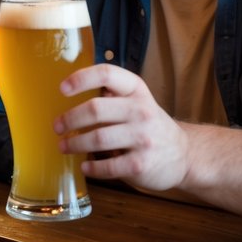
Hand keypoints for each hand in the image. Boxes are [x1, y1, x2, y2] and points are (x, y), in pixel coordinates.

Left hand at [53, 64, 188, 192]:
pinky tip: (85, 167)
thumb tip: (70, 96)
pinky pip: (108, 166)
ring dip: (75, 143)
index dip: (81, 78)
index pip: (107, 74)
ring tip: (64, 146)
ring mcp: (142, 138)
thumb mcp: (137, 102)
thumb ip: (111, 97)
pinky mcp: (141, 164)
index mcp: (136, 90)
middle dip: (70, 119)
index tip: (62, 88)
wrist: (183, 154)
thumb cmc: (148, 125)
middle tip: (57, 127)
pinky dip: (92, 168)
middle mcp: (141, 111)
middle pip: (96, 109)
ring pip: (98, 138)